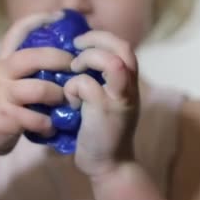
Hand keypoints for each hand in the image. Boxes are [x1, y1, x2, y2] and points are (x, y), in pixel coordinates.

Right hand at [0, 12, 71, 162]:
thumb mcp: (6, 84)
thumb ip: (26, 72)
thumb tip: (60, 60)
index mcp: (2, 63)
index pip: (16, 31)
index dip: (38, 20)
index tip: (59, 15)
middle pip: (34, 57)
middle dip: (60, 60)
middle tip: (76, 68)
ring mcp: (0, 95)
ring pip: (40, 88)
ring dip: (58, 96)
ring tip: (66, 103)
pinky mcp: (4, 118)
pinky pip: (36, 118)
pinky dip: (48, 124)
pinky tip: (51, 128)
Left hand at [65, 31, 139, 177]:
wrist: (109, 163)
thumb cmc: (102, 130)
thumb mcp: (107, 99)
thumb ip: (102, 79)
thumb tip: (77, 54)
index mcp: (129, 81)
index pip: (123, 45)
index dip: (101, 37)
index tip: (80, 42)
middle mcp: (129, 86)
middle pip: (122, 47)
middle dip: (96, 40)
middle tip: (76, 46)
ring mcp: (119, 98)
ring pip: (111, 62)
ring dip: (87, 60)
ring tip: (74, 71)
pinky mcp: (104, 111)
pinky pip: (86, 85)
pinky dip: (72, 88)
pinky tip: (69, 103)